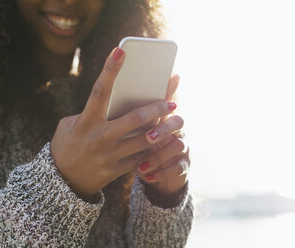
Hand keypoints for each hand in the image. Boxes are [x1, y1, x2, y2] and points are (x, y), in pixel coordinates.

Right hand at [50, 48, 176, 198]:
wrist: (60, 182)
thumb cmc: (66, 146)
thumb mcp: (70, 125)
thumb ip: (90, 113)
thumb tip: (115, 103)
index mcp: (85, 121)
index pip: (100, 91)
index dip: (109, 69)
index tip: (120, 51)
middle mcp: (99, 137)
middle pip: (135, 119)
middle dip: (157, 108)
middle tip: (172, 101)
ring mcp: (108, 155)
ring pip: (143, 140)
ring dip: (162, 130)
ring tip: (176, 122)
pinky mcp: (115, 170)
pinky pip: (140, 158)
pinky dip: (152, 149)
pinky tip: (162, 142)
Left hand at [136, 75, 189, 205]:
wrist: (152, 175)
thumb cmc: (137, 149)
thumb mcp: (131, 133)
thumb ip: (128, 119)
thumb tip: (110, 100)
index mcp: (163, 116)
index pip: (167, 100)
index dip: (169, 93)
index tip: (164, 91)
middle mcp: (176, 129)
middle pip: (178, 121)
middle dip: (163, 129)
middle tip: (149, 137)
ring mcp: (183, 146)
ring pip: (178, 145)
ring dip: (159, 156)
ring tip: (142, 165)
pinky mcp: (184, 165)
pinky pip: (178, 167)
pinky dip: (162, 172)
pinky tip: (147, 176)